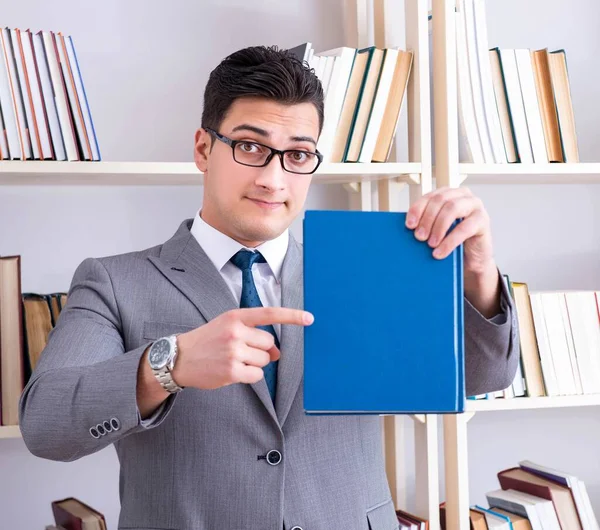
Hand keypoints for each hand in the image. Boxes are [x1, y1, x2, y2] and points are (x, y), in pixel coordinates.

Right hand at [173, 307, 313, 389]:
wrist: (179, 358)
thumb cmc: (207, 341)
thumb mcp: (228, 328)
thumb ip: (253, 334)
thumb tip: (277, 353)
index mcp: (235, 316)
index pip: (269, 313)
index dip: (291, 316)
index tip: (309, 318)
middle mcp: (235, 332)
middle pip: (269, 343)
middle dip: (260, 350)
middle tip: (240, 351)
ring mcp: (233, 351)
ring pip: (264, 360)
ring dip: (254, 364)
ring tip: (233, 360)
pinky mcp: (231, 371)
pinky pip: (257, 376)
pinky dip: (249, 376)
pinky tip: (233, 372)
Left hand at [405, 186, 501, 317]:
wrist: (470, 260)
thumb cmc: (450, 242)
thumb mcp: (434, 230)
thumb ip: (423, 223)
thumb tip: (403, 227)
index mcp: (448, 194)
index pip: (429, 196)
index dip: (417, 209)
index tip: (408, 225)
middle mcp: (462, 195)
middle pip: (440, 201)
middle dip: (427, 219)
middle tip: (419, 237)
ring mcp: (475, 206)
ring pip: (452, 209)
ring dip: (438, 228)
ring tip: (430, 244)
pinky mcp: (483, 221)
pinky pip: (465, 228)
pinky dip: (449, 242)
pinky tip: (440, 253)